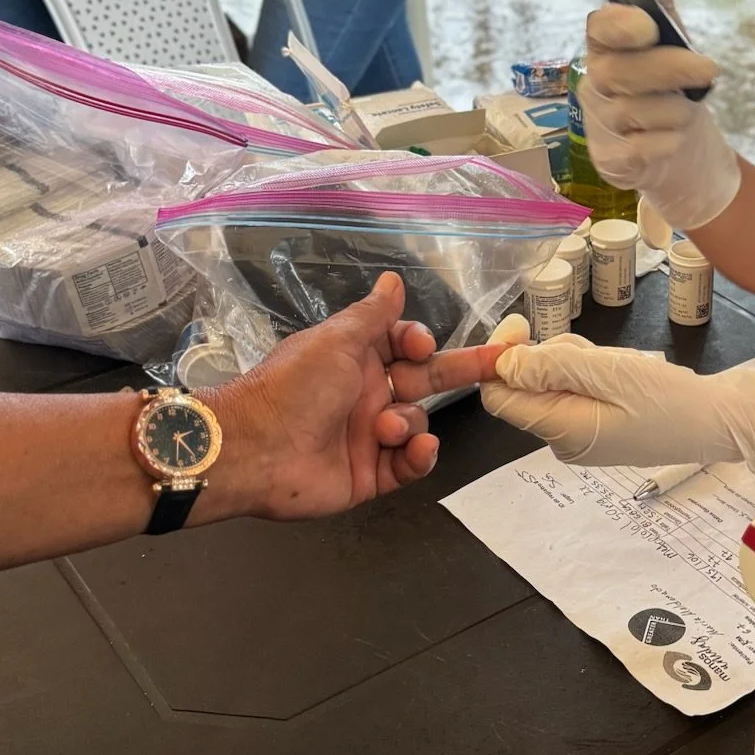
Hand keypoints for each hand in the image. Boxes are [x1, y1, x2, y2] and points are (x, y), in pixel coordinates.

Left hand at [206, 273, 500, 518]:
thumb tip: (392, 279)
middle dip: (461, 371)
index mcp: (356, 359)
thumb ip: (373, 314)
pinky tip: (415, 446)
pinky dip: (418, 455)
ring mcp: (369, 436)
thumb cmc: (293, 386)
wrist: (255, 450)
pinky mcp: (370, 475)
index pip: (405, 346)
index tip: (423, 346)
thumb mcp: (337, 339)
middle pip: (425, 381)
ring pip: (418, 424)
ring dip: (409, 422)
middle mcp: (365, 395)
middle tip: (499, 364)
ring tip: (385, 427)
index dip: (421, 343)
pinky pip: (410, 464)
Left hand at [482, 336, 754, 474]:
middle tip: (595, 353)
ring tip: (618, 365)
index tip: (521, 324)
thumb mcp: (609, 371)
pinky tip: (624, 375)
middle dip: (552, 357)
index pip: (499, 399)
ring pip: (554, 384)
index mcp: (561, 431)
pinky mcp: (599, 429)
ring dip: (576, 362)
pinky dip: (592, 374)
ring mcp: (582, 437)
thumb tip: (502, 364)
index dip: (499, 360)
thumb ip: (551, 365)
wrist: (721, 422)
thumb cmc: (670, 398)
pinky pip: (577, 392)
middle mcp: (563, 440)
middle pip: (528, 387)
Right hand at [581, 0, 741, 232]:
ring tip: (684, 111)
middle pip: (620, 73)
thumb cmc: (668, 84)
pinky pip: (644, 149)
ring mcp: (597, 124)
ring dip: (676, 111)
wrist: (674, 148)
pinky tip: (670, 139)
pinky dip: (669, 142)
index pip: (598, 29)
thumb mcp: (670, 38)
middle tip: (710, 70)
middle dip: (669, 69)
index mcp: (605, 46)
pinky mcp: (610, 160)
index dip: (619, 25)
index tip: (649, 26)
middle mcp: (593, 83)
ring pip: (638, 113)